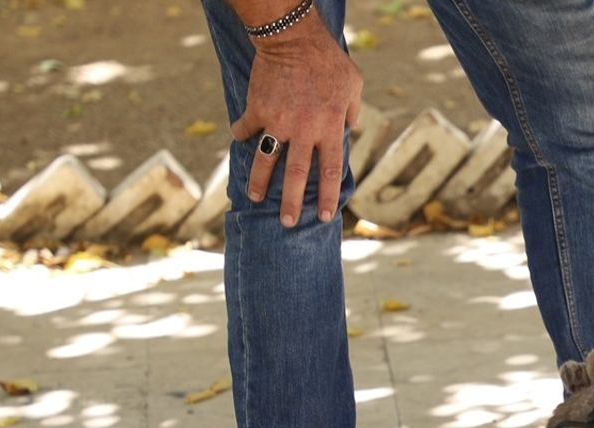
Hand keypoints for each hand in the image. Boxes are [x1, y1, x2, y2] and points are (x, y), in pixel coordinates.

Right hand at [231, 15, 361, 225]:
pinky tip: (239, 137)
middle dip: (290, 203)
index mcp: (329, 128)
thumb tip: (348, 130)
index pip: (329, 172)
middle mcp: (303, 131)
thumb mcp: (354, 86)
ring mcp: (278, 122)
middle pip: (295, 176)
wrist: (293, 39)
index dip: (325, 196)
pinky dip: (241, 133)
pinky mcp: (257, 109)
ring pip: (265, 160)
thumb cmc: (329, 61)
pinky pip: (245, 128)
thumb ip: (352, 112)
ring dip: (258, 181)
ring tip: (253, 196)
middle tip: (286, 222)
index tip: (322, 216)